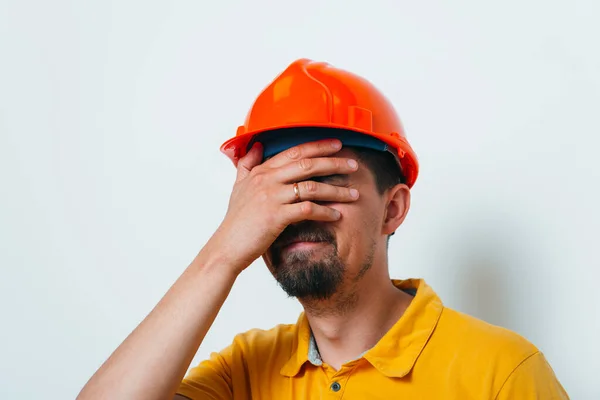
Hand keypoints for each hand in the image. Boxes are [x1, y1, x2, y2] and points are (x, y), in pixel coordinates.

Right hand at [208, 139, 359, 274]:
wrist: (227, 247)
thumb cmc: (236, 221)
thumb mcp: (239, 187)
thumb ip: (248, 165)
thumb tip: (257, 146)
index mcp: (261, 171)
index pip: (294, 151)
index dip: (318, 146)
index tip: (337, 144)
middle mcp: (267, 180)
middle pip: (307, 164)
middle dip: (334, 163)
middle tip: (353, 165)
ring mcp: (271, 197)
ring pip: (312, 186)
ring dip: (336, 190)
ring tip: (353, 194)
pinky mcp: (276, 217)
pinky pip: (307, 210)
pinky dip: (325, 212)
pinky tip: (336, 215)